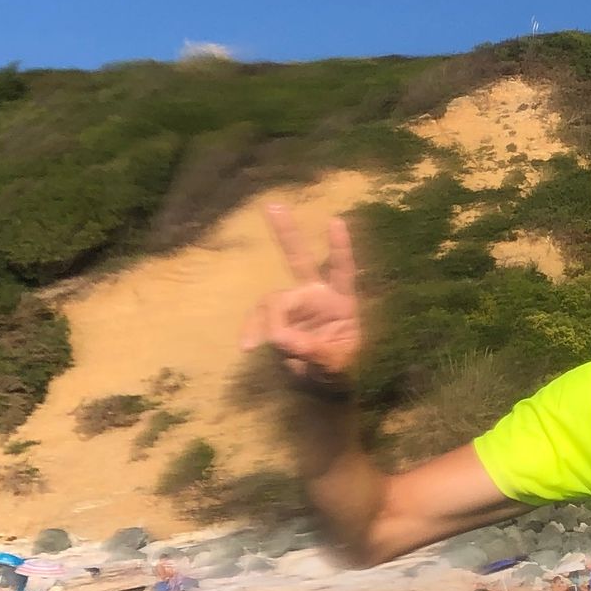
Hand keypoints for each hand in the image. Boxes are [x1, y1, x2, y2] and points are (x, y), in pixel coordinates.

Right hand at [240, 204, 362, 382]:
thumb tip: (284, 339)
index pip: (342, 270)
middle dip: (286, 234)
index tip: (336, 221)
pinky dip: (252, 331)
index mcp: (342, 301)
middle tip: (272, 205)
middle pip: (299, 260)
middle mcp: (316, 295)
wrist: (323, 384)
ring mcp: (294, 306)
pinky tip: (247, 346)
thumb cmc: (340, 368)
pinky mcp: (277, 321)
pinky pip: (260, 320)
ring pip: (273, 301)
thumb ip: (317, 353)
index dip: (339, 248)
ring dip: (271, 323)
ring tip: (277, 347)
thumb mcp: (338, 365)